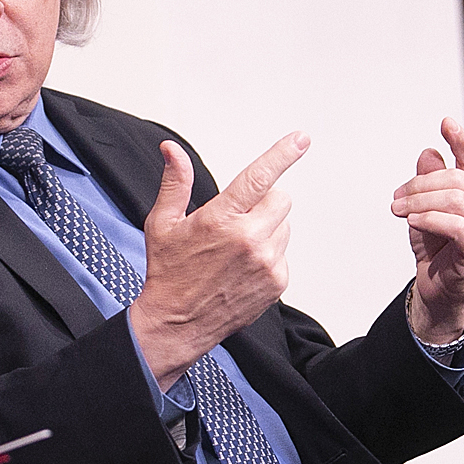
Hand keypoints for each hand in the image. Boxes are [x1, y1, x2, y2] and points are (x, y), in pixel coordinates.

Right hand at [133, 132, 308, 388]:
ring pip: (284, 225)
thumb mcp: (163, 223)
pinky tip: (244, 266)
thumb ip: (175, 182)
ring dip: (267, 228)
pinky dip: (269, 254)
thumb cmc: (169, 272)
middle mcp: (248, 240)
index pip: (258, 178)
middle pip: (280, 198)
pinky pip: (284, 252)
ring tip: (236, 248)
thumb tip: (171, 149)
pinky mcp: (277, 282)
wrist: (177, 324)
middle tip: (238, 216)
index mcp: (220, 220)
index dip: (282, 154)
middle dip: (264, 200)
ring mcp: (267, 263)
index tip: (300, 139)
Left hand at [391, 117, 463, 343]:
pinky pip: (456, 226)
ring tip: (398, 209)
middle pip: (457, 180)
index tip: (445, 123)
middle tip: (396, 197)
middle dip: (420, 185)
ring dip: (419, 202)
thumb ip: (429, 180)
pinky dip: (430, 219)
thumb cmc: (437, 245)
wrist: (436, 287)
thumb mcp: (426, 206)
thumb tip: (428, 153)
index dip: (461, 140)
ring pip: (454, 201)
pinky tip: (413, 220)